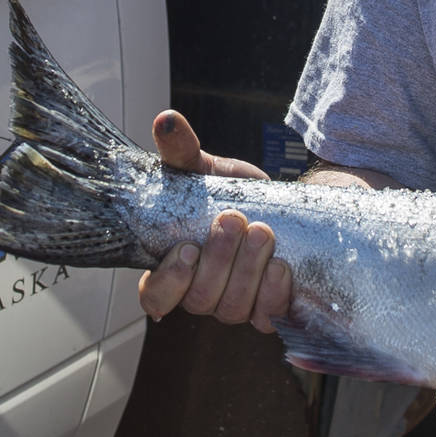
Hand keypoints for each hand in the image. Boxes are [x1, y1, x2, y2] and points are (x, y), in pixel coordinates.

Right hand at [136, 110, 292, 331]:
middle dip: (219, 260)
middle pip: (199, 299)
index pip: (154, 295)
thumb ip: (181, 149)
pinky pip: (268, 315)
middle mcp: (200, 292)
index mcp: (174, 266)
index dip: (169, 281)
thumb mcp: (204, 170)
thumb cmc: (229, 194)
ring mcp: (234, 305)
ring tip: (262, 232)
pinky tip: (281, 266)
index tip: (188, 249)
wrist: (279, 206)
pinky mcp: (267, 310)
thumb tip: (166, 121)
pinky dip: (274, 292)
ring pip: (233, 307)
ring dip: (248, 270)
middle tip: (235, 220)